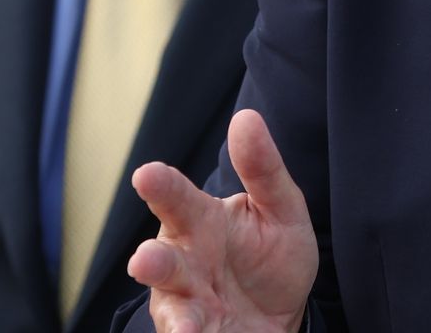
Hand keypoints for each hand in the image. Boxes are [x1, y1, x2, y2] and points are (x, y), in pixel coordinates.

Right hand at [128, 109, 318, 332]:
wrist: (285, 315)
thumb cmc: (273, 254)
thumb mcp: (281, 209)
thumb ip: (263, 169)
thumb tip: (246, 118)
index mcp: (201, 221)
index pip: (177, 199)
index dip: (161, 187)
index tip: (147, 174)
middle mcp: (184, 261)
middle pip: (161, 258)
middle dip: (151, 261)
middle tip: (145, 259)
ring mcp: (185, 302)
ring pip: (169, 305)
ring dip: (173, 314)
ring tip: (183, 325)